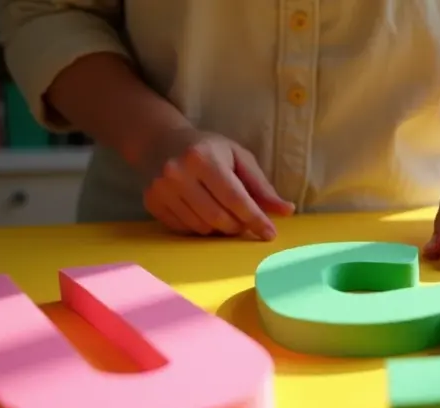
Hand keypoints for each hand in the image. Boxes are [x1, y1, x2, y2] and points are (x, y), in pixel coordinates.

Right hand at [143, 128, 294, 237]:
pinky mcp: (152, 202)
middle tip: (245, 221)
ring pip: (202, 228)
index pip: (235, 198)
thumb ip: (261, 186)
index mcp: (204, 158)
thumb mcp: (237, 157)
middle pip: (218, 218)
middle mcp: (178, 173)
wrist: (159, 141)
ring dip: (219, 228)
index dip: (255, 219)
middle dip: (238, 226)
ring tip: (224, 213)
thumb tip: (287, 211)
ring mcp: (161, 190)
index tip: (270, 234)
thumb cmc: (207, 148)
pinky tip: (203, 213)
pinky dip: (200, 228)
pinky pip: (184, 230)